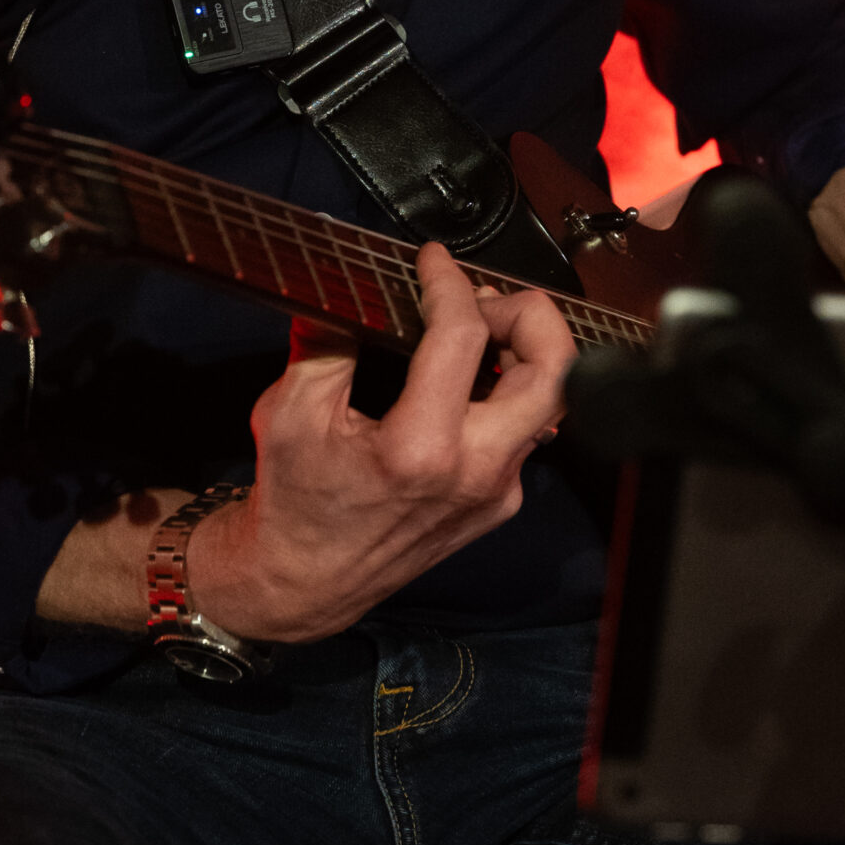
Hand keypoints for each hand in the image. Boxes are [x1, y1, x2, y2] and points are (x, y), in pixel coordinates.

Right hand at [187, 243, 576, 641]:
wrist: (305, 582)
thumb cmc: (295, 504)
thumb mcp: (289, 410)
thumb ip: (326, 340)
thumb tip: (350, 287)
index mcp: (418, 449)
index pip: (465, 337)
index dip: (450, 282)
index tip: (433, 262)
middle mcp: (472, 473)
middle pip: (554, 370)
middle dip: (529, 313)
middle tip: (484, 300)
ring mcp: (495, 492)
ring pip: (549, 402)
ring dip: (526, 353)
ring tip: (480, 332)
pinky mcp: (499, 503)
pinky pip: (524, 433)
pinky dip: (505, 393)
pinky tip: (465, 382)